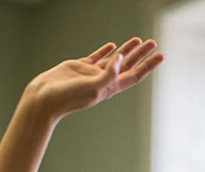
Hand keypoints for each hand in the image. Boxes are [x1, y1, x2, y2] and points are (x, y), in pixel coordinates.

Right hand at [25, 37, 162, 122]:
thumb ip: (109, 73)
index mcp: (110, 87)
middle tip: (153, 43)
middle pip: (128, 65)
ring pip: (114, 59)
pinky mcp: (79, 67)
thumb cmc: (67, 98)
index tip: (161, 55)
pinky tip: (112, 45)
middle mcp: (103, 81)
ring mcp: (92, 74)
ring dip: (127, 50)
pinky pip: (97, 57)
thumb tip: (121, 58)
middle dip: (142, 54)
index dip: (148, 65)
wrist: (44, 99)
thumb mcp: (93, 87)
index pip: (134, 75)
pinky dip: (106, 51)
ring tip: (139, 40)